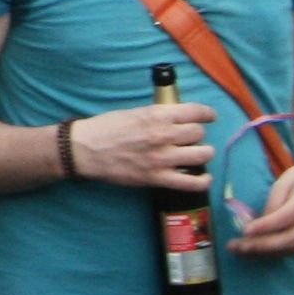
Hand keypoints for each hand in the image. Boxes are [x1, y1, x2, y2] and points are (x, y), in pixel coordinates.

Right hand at [69, 101, 214, 191]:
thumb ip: (156, 115)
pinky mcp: (158, 178)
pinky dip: (203, 181)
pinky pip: (192, 182)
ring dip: (203, 153)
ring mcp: (162, 158)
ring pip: (202, 154)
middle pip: (199, 133)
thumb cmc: (105, 128)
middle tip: (190, 138)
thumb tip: (175, 119)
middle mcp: (163, 135)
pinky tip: (203, 177)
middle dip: (197, 134)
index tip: (209, 117)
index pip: (195, 112)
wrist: (84, 150)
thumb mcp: (132, 112)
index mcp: (156, 115)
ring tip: (198, 154)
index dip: (207, 114)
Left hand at [231, 142, 293, 257]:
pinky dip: (277, 252)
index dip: (265, 226)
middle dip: (262, 245)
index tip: (244, 231)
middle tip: (237, 246)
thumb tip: (259, 226)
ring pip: (293, 248)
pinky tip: (258, 251)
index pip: (286, 218)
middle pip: (290, 238)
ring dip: (266, 252)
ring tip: (240, 251)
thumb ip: (274, 203)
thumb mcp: (285, 181)